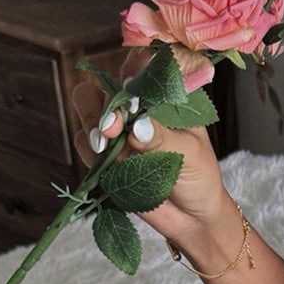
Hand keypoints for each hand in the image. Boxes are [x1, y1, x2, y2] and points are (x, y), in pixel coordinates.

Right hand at [71, 51, 231, 254]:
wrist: (193, 218)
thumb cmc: (200, 178)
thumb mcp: (189, 154)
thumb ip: (163, 139)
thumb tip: (137, 127)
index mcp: (164, 95)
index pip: (144, 65)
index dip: (133, 67)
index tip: (132, 84)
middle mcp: (137, 106)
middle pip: (108, 85)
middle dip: (106, 102)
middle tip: (113, 126)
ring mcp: (119, 129)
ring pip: (88, 108)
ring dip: (92, 123)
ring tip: (104, 144)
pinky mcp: (106, 154)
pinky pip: (84, 142)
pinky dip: (89, 148)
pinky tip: (102, 158)